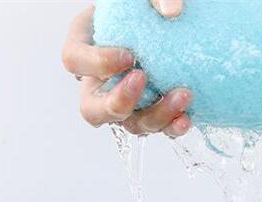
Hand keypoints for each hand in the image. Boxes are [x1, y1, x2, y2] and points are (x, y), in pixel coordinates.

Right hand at [62, 2, 191, 136]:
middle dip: (117, 103)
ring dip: (155, 116)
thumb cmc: (142, 6)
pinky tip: (186, 117)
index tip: (128, 55)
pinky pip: (156, 129)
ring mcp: (122, 102)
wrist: (159, 21)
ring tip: (182, 96)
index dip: (97, 63)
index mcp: (84, 47)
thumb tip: (173, 10)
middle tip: (142, 79)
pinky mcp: (147, 112)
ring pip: (128, 125)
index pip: (74, 61)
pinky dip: (171, 127)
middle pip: (92, 109)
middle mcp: (98, 83)